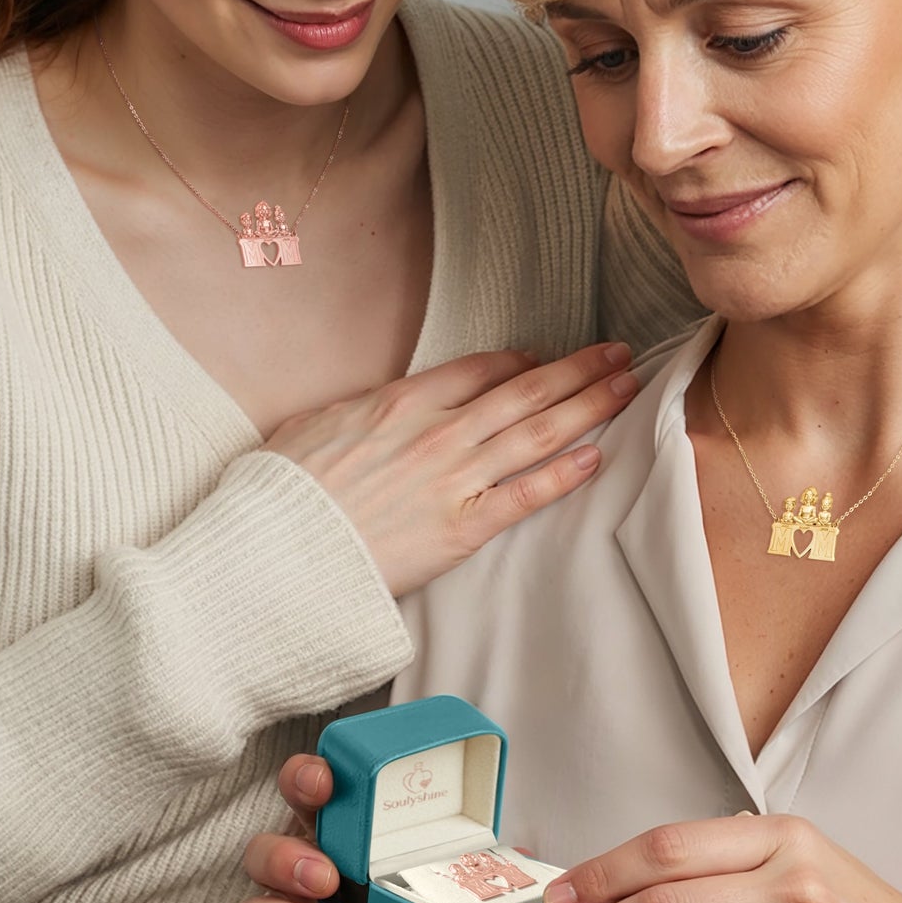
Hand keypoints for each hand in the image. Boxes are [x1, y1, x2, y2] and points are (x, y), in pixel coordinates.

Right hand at [239, 754, 464, 902]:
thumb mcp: (443, 889)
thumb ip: (468, 866)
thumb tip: (523, 853)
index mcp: (334, 837)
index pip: (301, 793)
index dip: (302, 780)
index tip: (324, 783)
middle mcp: (299, 879)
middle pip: (261, 854)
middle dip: (289, 860)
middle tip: (330, 876)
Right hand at [263, 343, 638, 595]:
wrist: (276, 548)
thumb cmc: (282, 492)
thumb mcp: (311, 426)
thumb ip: (355, 412)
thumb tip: (373, 409)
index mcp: (401, 401)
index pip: (478, 370)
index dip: (519, 362)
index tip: (541, 359)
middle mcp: (438, 431)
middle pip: (524, 391)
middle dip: (577, 370)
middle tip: (617, 353)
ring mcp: (454, 478)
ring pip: (537, 433)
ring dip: (588, 406)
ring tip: (625, 387)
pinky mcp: (461, 528)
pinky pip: (526, 495)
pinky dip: (564, 474)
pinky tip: (597, 458)